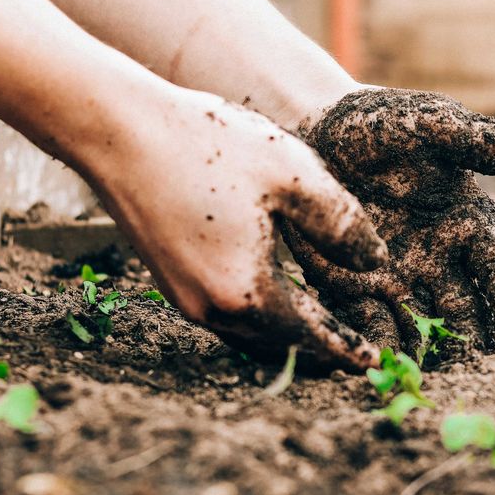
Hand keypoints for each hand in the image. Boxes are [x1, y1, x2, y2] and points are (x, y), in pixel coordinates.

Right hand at [87, 87, 386, 369]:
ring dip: (288, 337)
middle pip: (279, 346)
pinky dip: (259, 318)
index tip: (373, 364)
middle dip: (319, 351)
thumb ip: (342, 224)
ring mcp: (185, 298)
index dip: (346, 349)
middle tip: (354, 353)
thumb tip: (376, 262)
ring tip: (322, 331)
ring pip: (250, 335)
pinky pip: (227, 316)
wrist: (118, 131)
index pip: (311, 336)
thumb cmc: (208, 145)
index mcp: (248, 292)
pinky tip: (276, 298)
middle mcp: (212, 309)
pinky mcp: (170, 280)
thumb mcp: (293, 174)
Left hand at [285, 88, 494, 354]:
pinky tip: (379, 368)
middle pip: (466, 311)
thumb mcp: (432, 126)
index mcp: (469, 223)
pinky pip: (370, 324)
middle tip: (479, 374)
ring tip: (432, 383)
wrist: (314, 130)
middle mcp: (440, 260)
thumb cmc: (382, 124)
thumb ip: (483, 142)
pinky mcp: (355, 289)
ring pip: (422, 327)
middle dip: (473, 343)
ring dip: (429, 355)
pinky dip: (377, 347)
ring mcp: (399, 279)